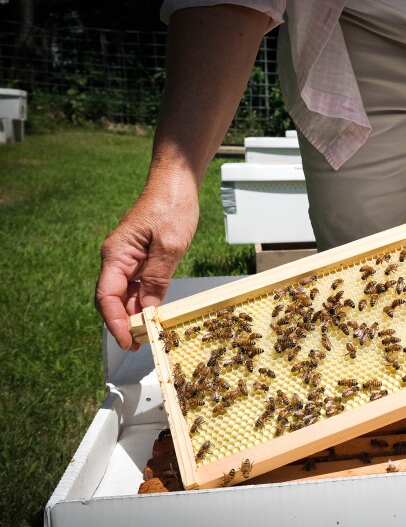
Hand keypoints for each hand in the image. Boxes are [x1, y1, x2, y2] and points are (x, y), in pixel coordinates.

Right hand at [95, 185, 198, 349]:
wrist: (177, 182)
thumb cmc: (172, 206)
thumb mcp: (170, 245)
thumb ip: (157, 279)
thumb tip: (147, 310)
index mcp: (117, 254)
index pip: (107, 297)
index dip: (115, 323)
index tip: (128, 342)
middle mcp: (117, 258)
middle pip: (114, 299)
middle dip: (125, 324)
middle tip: (143, 345)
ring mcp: (128, 257)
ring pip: (126, 294)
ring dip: (136, 315)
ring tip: (151, 335)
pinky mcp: (141, 257)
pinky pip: (138, 284)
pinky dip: (145, 300)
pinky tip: (155, 313)